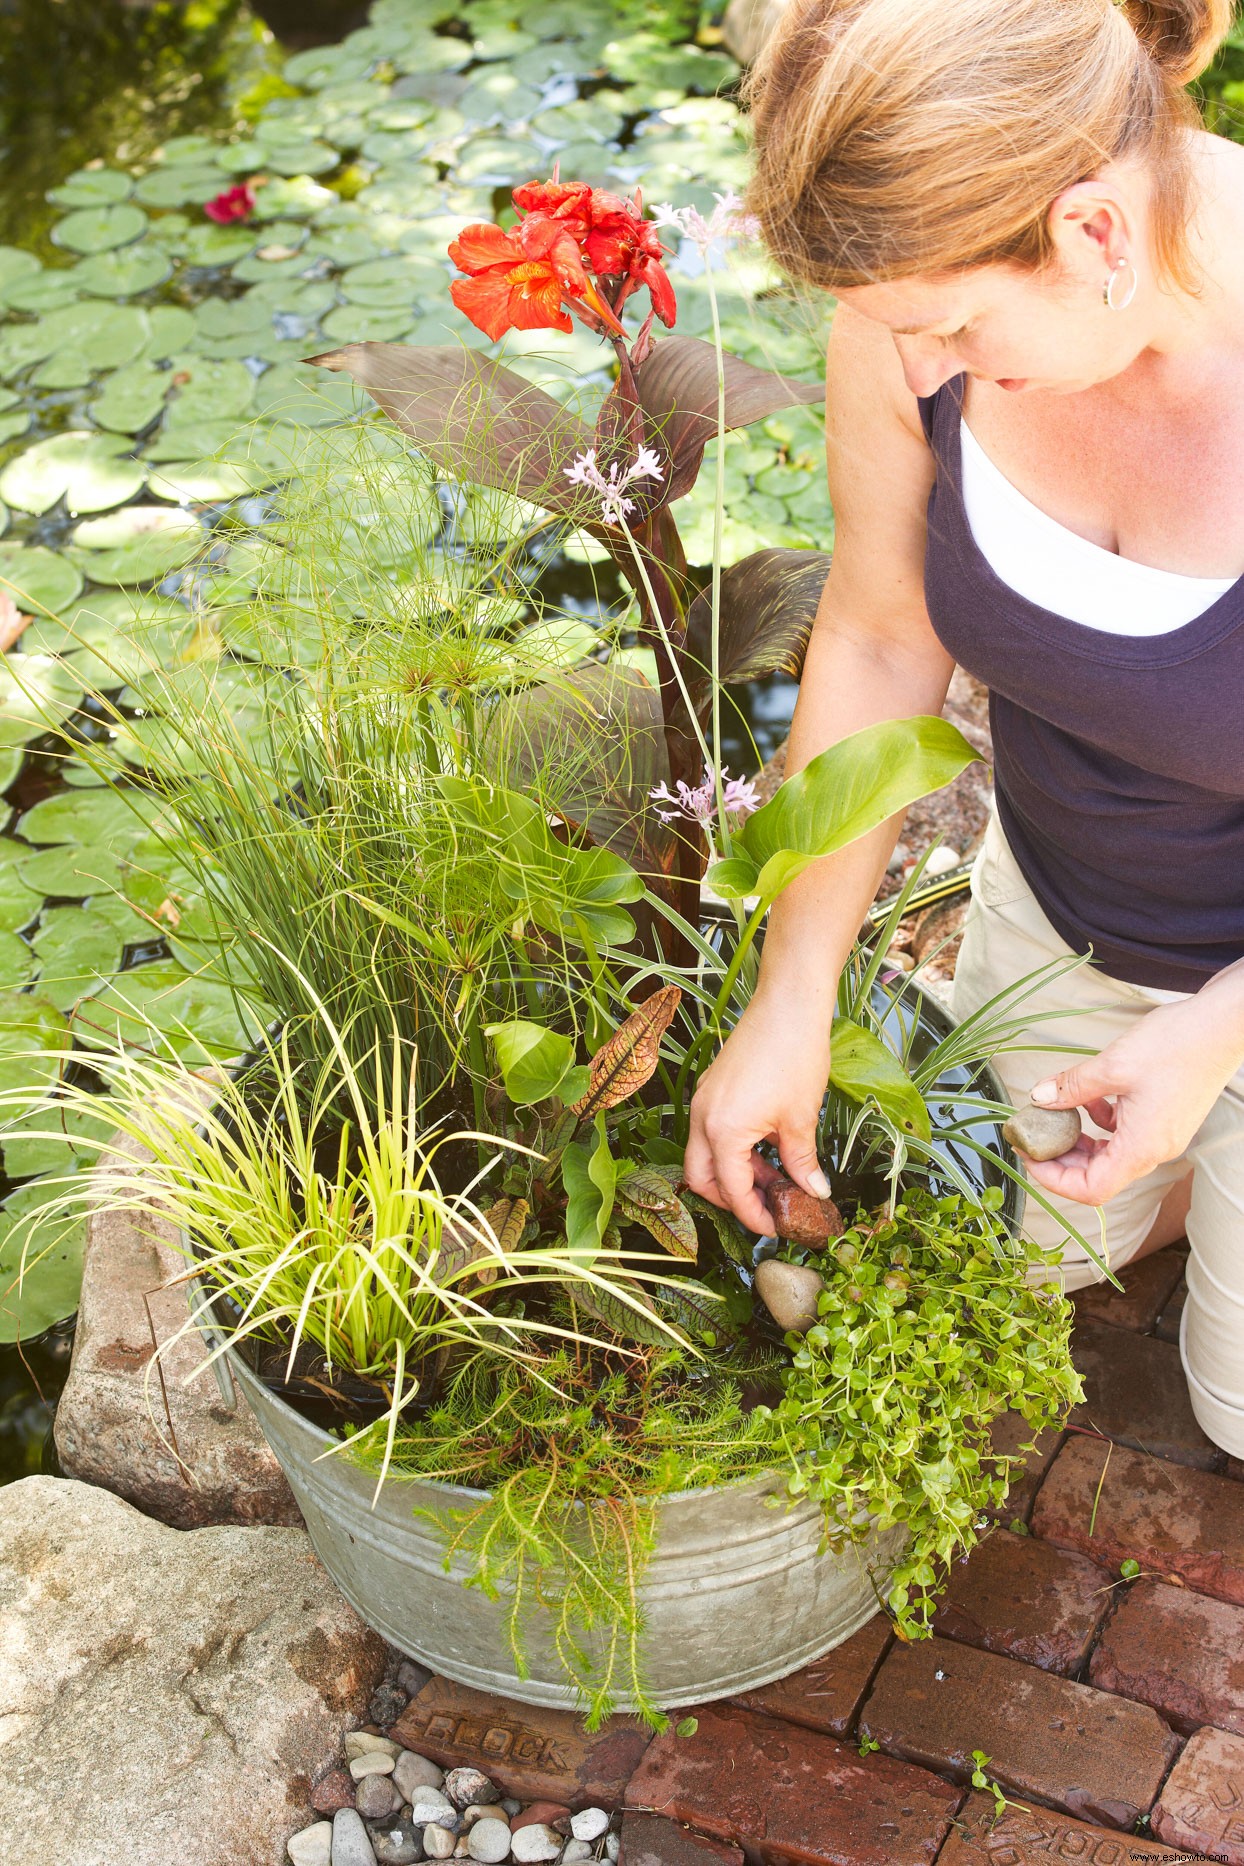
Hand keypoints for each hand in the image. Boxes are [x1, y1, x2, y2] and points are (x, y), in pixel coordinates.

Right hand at [684, 987, 833, 1232]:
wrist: (788, 1004)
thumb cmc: (794, 1056)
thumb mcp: (801, 1119)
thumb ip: (802, 1162)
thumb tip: (814, 1193)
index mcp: (722, 1131)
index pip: (732, 1191)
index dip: (755, 1216)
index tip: (777, 1228)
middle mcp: (702, 1117)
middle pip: (701, 1178)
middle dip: (730, 1199)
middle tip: (766, 1208)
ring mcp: (704, 1099)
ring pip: (705, 1154)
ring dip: (734, 1172)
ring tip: (775, 1178)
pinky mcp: (713, 1086)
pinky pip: (713, 1129)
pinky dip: (734, 1148)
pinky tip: (767, 1147)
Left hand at [1023, 988, 1243, 1205]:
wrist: (1222, 1026)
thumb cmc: (1177, 1045)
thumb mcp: (1111, 1066)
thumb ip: (1072, 1087)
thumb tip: (1039, 1098)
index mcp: (1142, 1148)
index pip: (1092, 1190)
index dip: (1055, 1179)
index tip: (1030, 1154)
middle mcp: (1154, 1149)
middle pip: (1099, 1174)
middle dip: (1063, 1158)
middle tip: (1035, 1134)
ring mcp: (1162, 1134)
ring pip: (1111, 1153)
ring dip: (1081, 1138)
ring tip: (1056, 1112)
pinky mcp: (1165, 1117)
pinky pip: (1125, 1132)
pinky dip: (1102, 1119)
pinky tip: (1089, 1095)